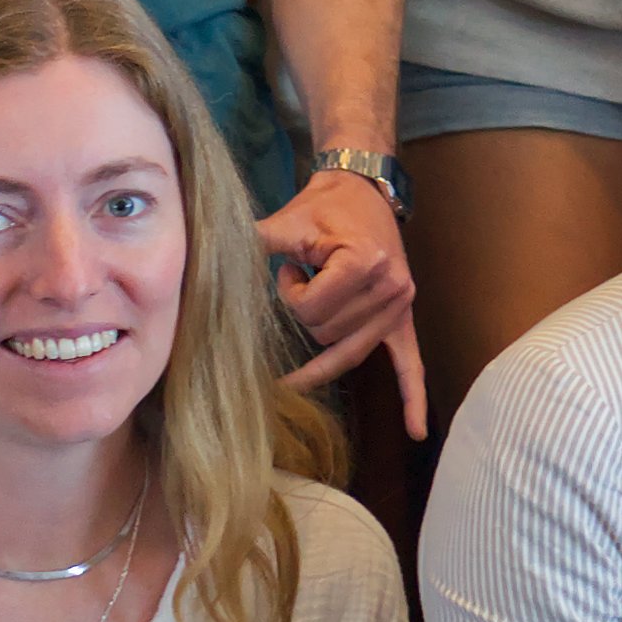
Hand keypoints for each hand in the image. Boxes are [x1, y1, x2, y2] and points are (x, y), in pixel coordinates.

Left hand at [261, 171, 426, 436]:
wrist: (363, 190)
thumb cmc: (322, 205)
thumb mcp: (286, 220)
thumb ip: (251, 244)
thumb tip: (205, 258)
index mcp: (366, 263)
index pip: (312, 309)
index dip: (291, 291)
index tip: (295, 264)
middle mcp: (391, 288)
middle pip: (326, 333)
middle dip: (305, 309)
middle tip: (309, 272)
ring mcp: (400, 306)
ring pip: (345, 351)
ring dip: (323, 327)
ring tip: (325, 289)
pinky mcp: (403, 318)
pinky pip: (410, 364)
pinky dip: (412, 398)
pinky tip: (417, 431)